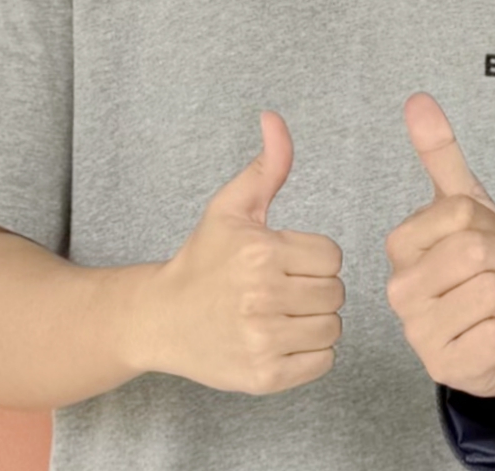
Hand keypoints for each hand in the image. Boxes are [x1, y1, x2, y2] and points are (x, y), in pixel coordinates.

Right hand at [137, 111, 344, 393]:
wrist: (158, 320)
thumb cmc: (202, 260)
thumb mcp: (230, 208)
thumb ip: (266, 165)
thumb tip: (274, 117)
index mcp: (261, 252)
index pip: (332, 256)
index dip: (312, 258)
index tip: (284, 262)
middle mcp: (261, 298)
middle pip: (336, 293)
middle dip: (314, 289)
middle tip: (281, 289)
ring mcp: (262, 340)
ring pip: (333, 327)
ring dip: (314, 321)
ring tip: (280, 314)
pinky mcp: (264, 377)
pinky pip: (323, 361)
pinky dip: (310, 354)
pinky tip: (281, 338)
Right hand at [387, 93, 494, 396]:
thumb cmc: (483, 267)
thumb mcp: (467, 207)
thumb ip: (440, 155)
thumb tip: (418, 100)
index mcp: (400, 246)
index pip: (463, 211)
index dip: (492, 223)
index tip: (487, 241)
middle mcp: (400, 291)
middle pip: (477, 249)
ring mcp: (421, 333)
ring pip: (493, 289)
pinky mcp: (450, 368)